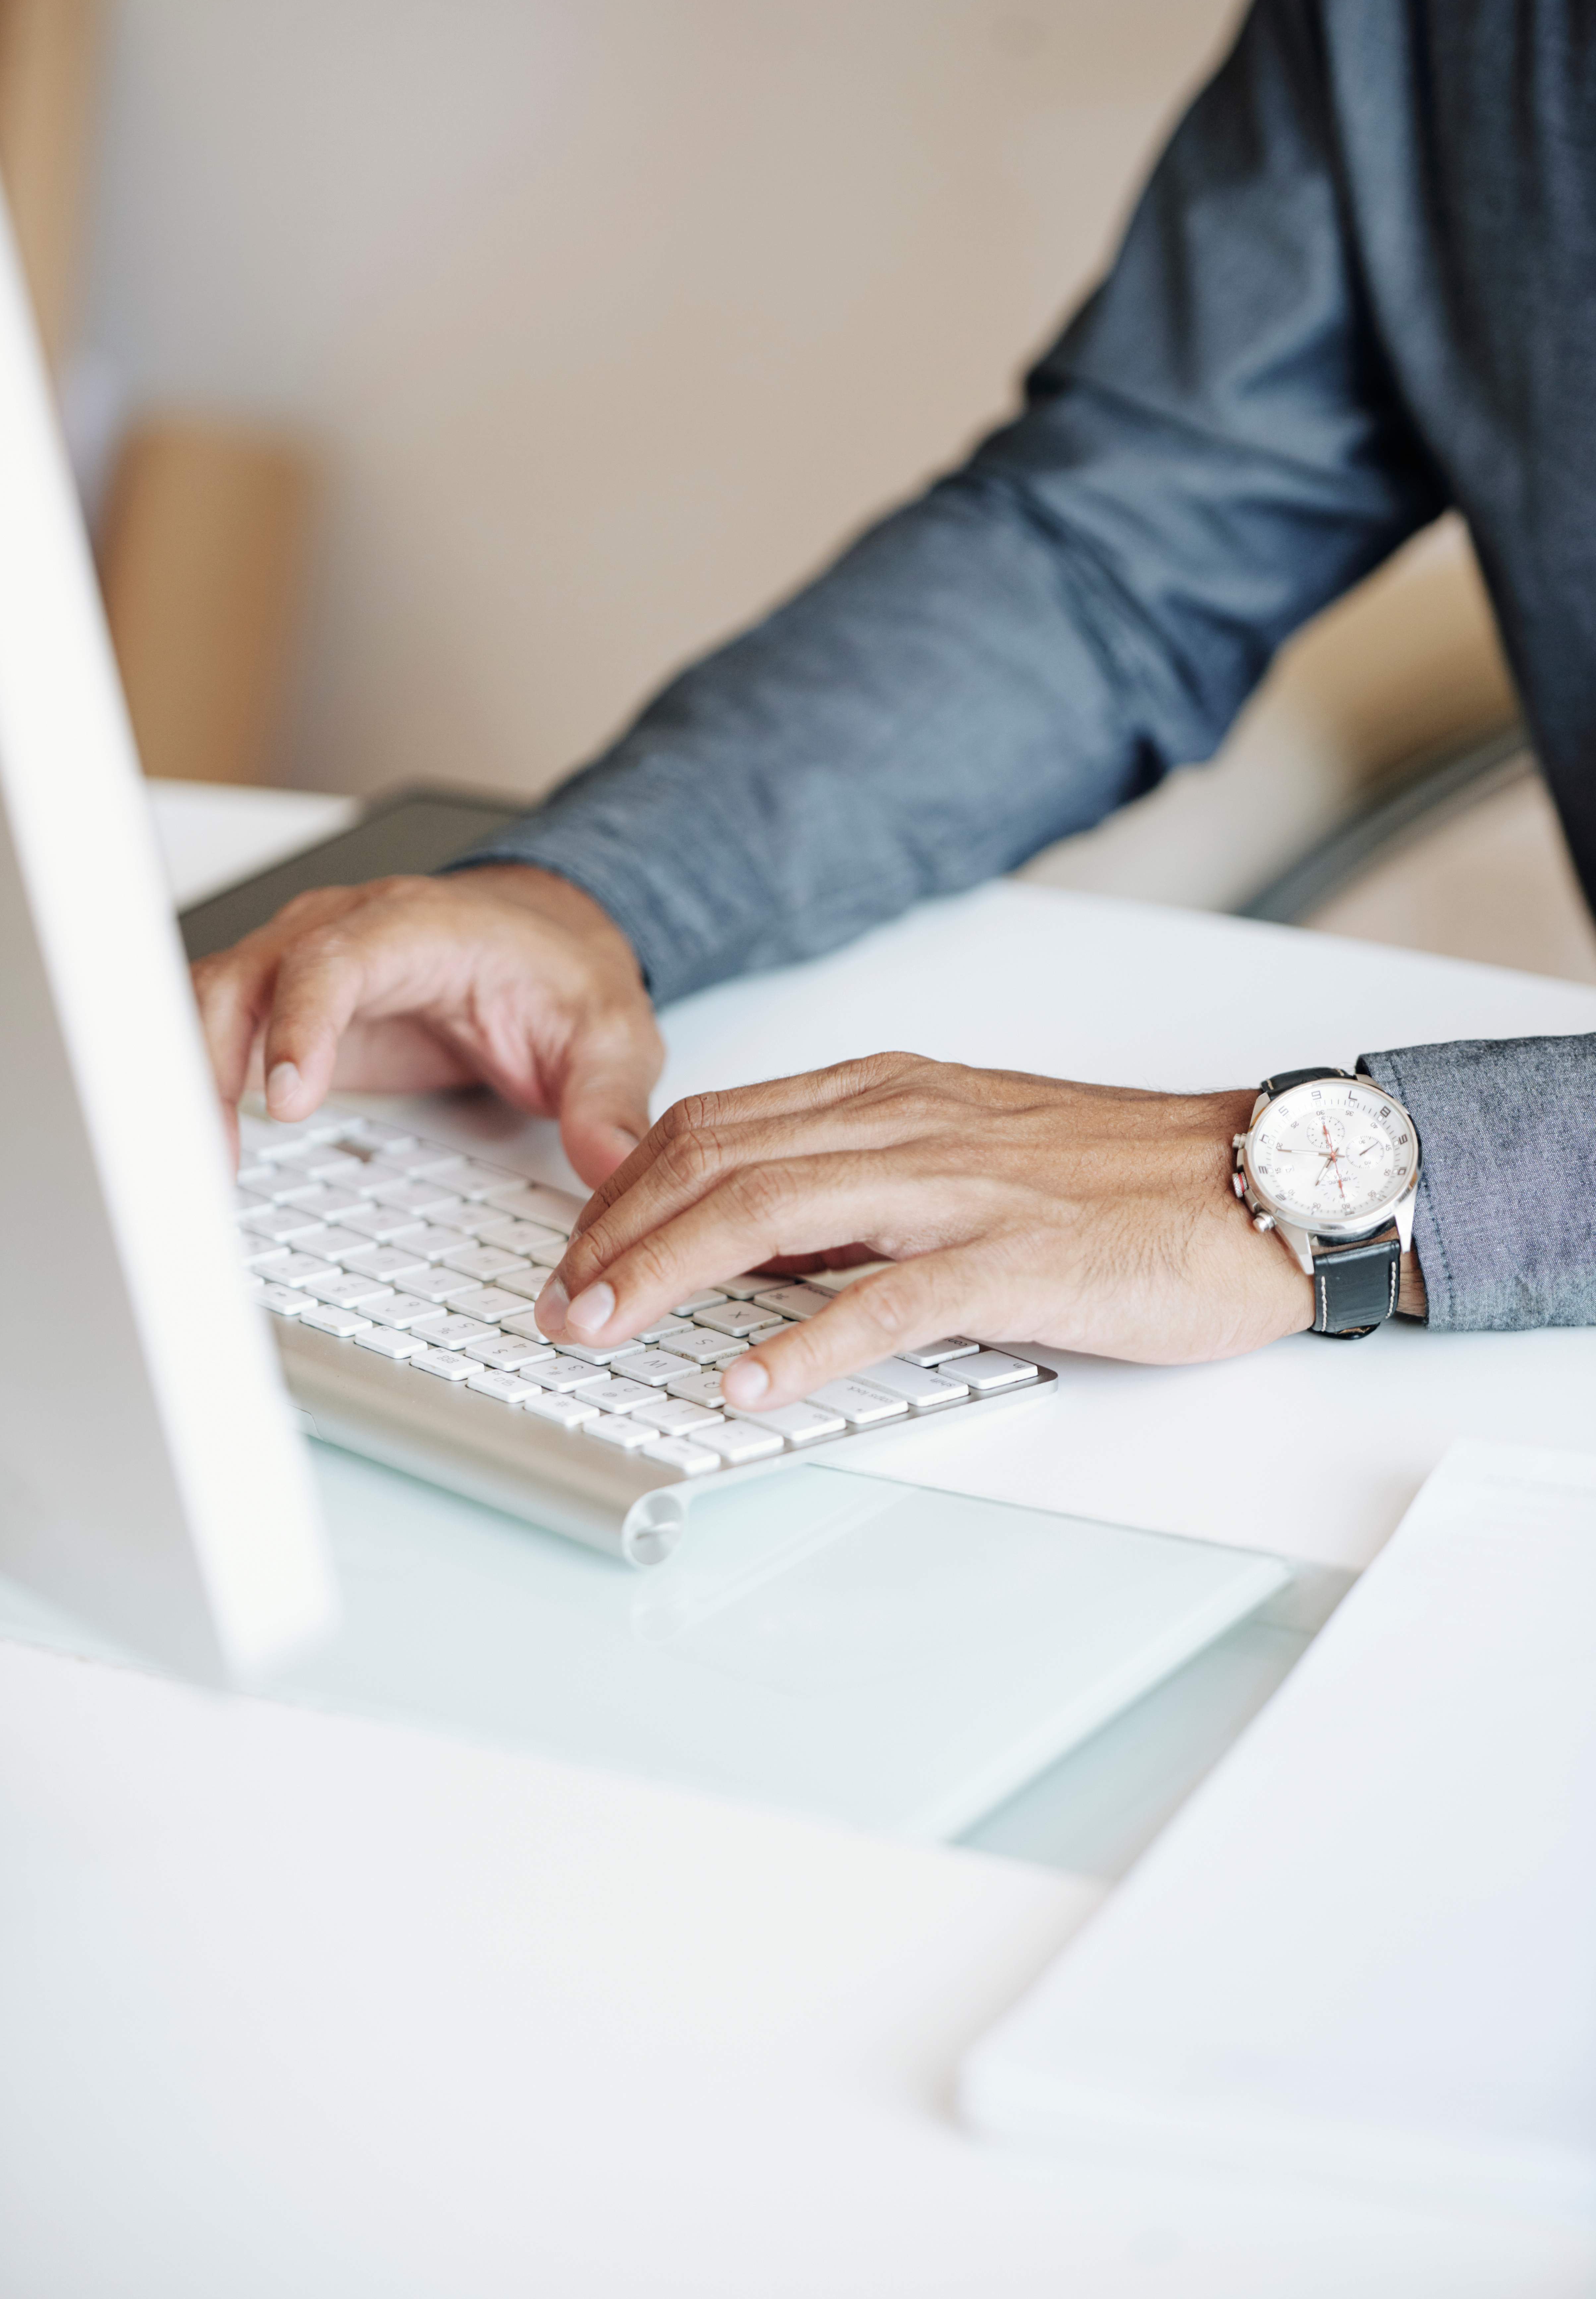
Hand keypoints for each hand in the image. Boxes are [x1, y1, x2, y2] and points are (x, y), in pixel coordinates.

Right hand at [191, 864, 662, 1185]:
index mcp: (417, 929)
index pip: (334, 962)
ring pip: (214, 1004)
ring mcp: (304, 964)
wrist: (547, 943)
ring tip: (202, 1167)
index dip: (301, 1026)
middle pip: (247, 979)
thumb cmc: (565, 978)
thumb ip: (607, 1103)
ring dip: (193, 1080)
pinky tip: (208, 1150)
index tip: (287, 1097)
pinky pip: (218, 1033)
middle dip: (216, 1061)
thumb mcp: (610, 1038)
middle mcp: (342, 932)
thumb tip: (610, 1167)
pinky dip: (199, 1085)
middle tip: (217, 1155)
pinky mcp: (288, 1006)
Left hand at [533, 1052, 1317, 1406]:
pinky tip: (748, 1382)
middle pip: (719, 1162)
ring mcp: (964, 1190)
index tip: (575, 1248)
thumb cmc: (1120, 1176)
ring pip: (776, 1213)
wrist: (1263, 1179)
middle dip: (616, 1235)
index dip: (625, 1187)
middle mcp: (910, 1125)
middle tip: (557, 1304)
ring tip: (602, 1333)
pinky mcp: (1019, 1259)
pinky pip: (890, 1301)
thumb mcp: (968, 1152)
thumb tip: (762, 1245)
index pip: (718, 1124)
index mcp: (893, 1094)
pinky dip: (805, 1343)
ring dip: (669, 1276)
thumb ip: (864, 1184)